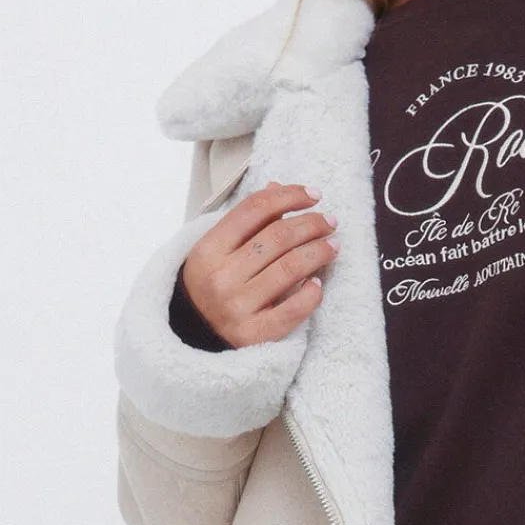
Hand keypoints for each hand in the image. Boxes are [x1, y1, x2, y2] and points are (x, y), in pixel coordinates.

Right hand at [177, 182, 337, 346]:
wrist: (192, 336)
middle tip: (329, 221)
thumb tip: (277, 188)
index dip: (289, 196)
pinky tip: (317, 282)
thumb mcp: (216, 250)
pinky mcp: (254, 335)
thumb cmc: (210, 286)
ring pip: (291, 268)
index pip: (254, 209)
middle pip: (278, 236)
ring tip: (333, 245)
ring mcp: (237, 307)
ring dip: (320, 251)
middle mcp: (221, 277)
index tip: (312, 195)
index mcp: (208, 250)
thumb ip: (246, 221)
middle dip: (311, 223)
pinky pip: (294, 309)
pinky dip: (312, 293)